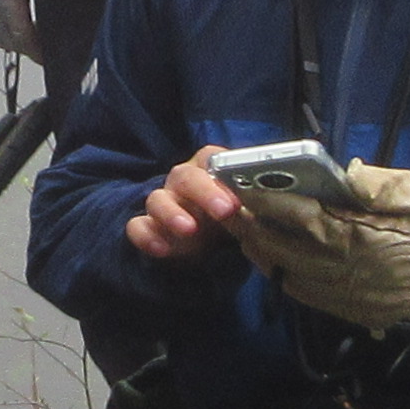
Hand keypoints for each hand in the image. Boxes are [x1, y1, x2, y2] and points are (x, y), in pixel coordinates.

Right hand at [124, 153, 246, 261]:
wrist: (211, 244)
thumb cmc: (232, 218)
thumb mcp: (247, 210)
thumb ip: (255, 205)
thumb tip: (272, 209)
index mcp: (209, 169)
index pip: (210, 158)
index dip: (222, 176)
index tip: (238, 200)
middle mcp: (183, 181)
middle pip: (185, 177)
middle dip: (204, 193)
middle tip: (224, 211)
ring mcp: (163, 202)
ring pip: (158, 199)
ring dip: (172, 213)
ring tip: (189, 230)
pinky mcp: (149, 227)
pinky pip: (137, 226)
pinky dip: (146, 236)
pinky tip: (161, 250)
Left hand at [223, 158, 409, 334]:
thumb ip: (377, 183)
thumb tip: (346, 172)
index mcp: (358, 234)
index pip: (299, 215)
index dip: (267, 202)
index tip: (244, 186)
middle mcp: (344, 268)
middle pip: (282, 249)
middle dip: (251, 228)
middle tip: (231, 210)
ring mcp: (347, 293)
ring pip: (288, 274)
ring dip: (263, 254)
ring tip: (247, 233)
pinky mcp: (353, 309)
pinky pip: (307, 295)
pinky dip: (286, 277)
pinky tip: (280, 262)